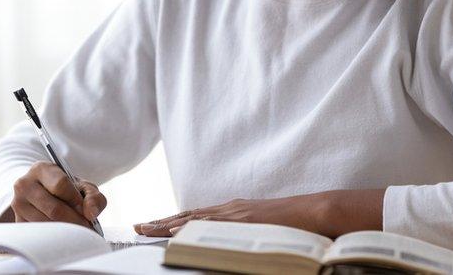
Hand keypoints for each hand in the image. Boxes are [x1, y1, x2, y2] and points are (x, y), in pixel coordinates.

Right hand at [10, 161, 106, 228]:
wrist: (42, 192)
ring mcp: (18, 204)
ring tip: (76, 232)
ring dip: (66, 232)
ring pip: (47, 224)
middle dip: (75, 222)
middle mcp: (24, 184)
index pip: (61, 185)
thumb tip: (91, 213)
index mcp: (41, 169)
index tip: (86, 211)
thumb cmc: (65, 189)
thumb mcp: (82, 186)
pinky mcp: (17, 221)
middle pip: (54, 209)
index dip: (77, 201)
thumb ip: (93, 196)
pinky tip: (62, 234)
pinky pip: (39, 235)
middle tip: (87, 229)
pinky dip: (55, 238)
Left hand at [133, 193, 330, 237]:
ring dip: (166, 224)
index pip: (195, 216)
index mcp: (233, 211)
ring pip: (192, 219)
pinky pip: (210, 224)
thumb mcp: (263, 227)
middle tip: (137, 227)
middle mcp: (229, 209)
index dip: (172, 220)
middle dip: (161, 222)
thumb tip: (233, 243)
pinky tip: (173, 232)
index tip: (152, 225)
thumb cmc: (294, 224)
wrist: (315, 211)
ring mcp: (234, 214)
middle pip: (187, 215)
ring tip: (145, 230)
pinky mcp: (242, 220)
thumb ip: (245, 231)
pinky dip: (189, 228)